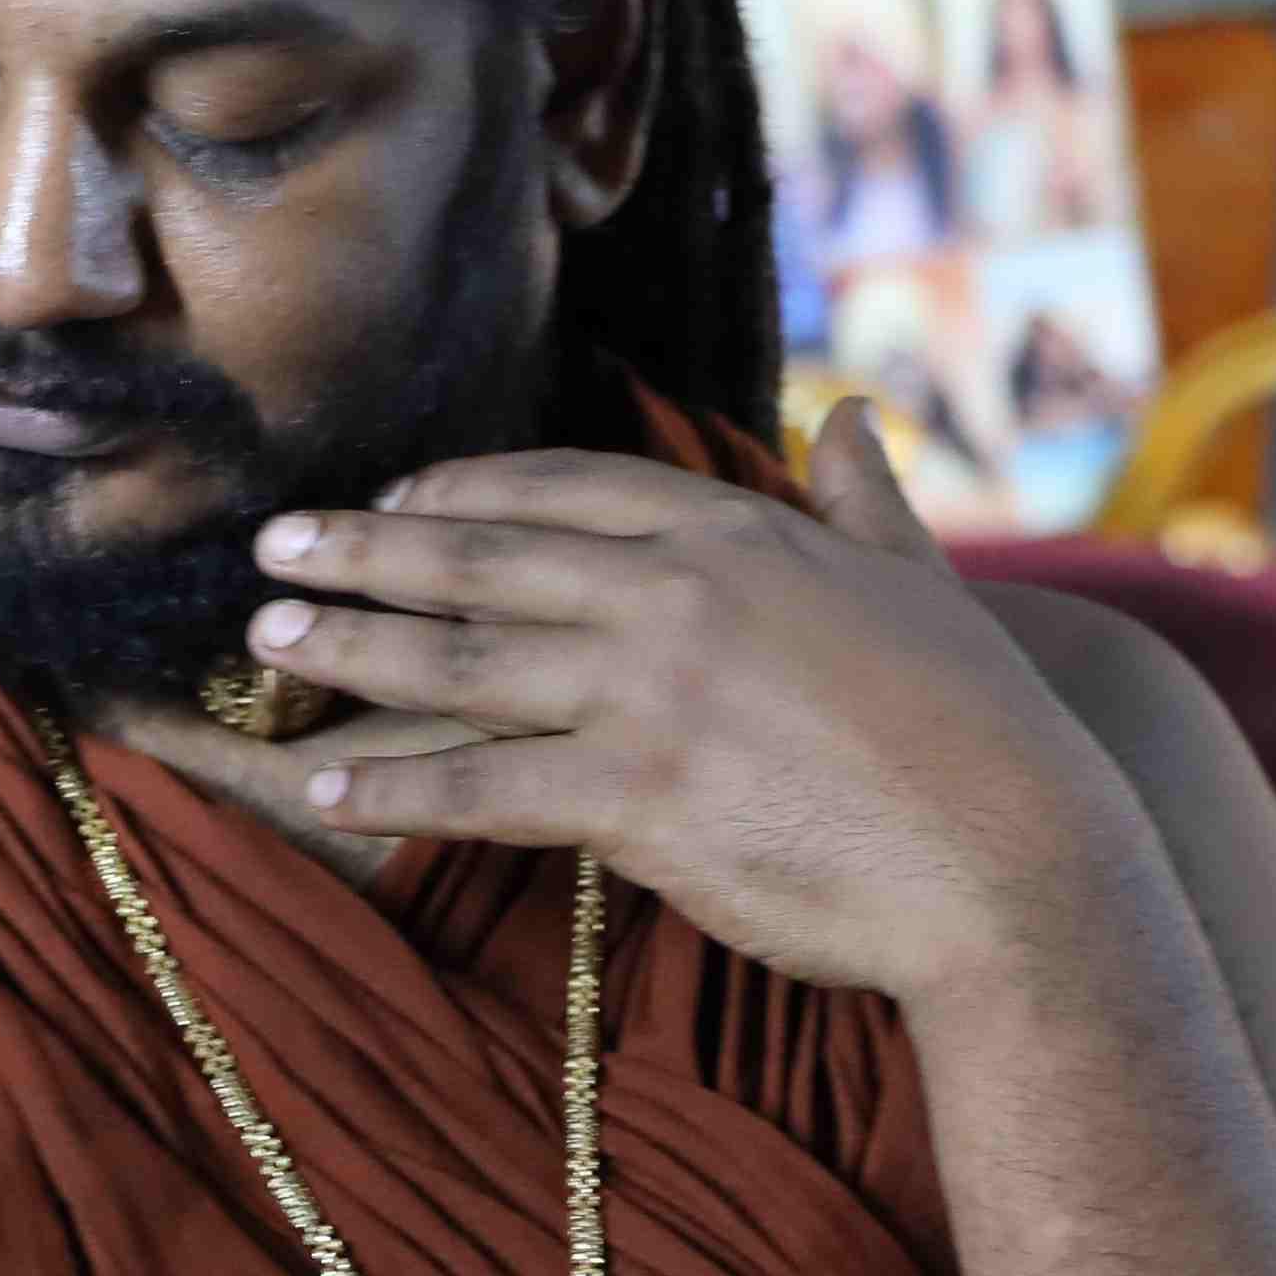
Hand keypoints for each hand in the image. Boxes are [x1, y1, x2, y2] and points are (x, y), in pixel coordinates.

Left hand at [149, 395, 1118, 1004]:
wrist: (1012, 858)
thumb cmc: (982, 730)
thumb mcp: (922, 583)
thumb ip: (864, 500)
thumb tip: (852, 417)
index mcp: (737, 533)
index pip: (564, 489)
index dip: (465, 490)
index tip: (395, 496)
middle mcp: (677, 595)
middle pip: (484, 560)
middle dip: (366, 553)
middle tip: (270, 550)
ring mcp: (651, 691)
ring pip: (460, 662)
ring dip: (349, 650)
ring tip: (263, 649)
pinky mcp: (638, 793)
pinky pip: (482, 784)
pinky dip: (394, 784)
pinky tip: (324, 786)